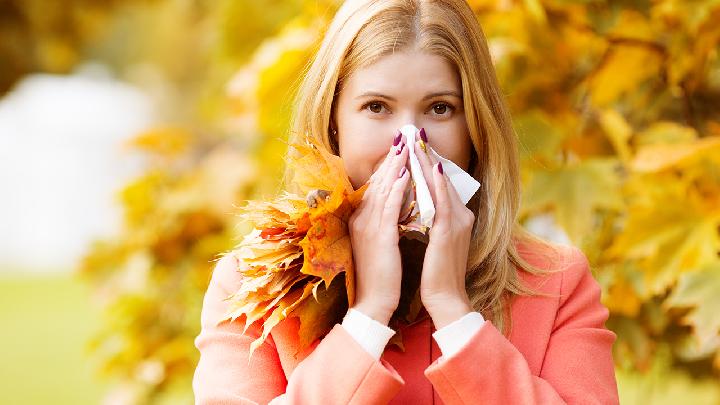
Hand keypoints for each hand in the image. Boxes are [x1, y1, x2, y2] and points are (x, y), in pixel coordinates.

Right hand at [347, 135, 410, 324]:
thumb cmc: (380, 276)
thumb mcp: (379, 245)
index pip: (374, 187)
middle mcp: (360, 220)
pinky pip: (388, 209)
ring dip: (394, 167)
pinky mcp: (379, 239)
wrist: (373, 303)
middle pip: (376, 183)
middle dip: (391, 160)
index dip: (386, 167)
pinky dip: (396, 190)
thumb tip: (396, 206)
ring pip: (382, 190)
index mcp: (360, 221)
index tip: (398, 149)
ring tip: (406, 148)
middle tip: (403, 138)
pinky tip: (405, 176)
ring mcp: (368, 228)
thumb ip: (383, 223)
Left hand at [413, 129, 473, 328]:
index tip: (416, 144)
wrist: (445, 299)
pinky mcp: (449, 232)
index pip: (442, 184)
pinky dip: (437, 184)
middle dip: (428, 156)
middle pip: (443, 179)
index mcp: (457, 218)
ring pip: (442, 186)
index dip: (429, 163)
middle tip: (415, 134)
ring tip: (418, 143)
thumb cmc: (436, 274)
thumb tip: (417, 204)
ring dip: (430, 163)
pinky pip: (443, 202)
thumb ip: (431, 221)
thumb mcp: (435, 242)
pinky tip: (432, 168)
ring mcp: (457, 223)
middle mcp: (461, 216)